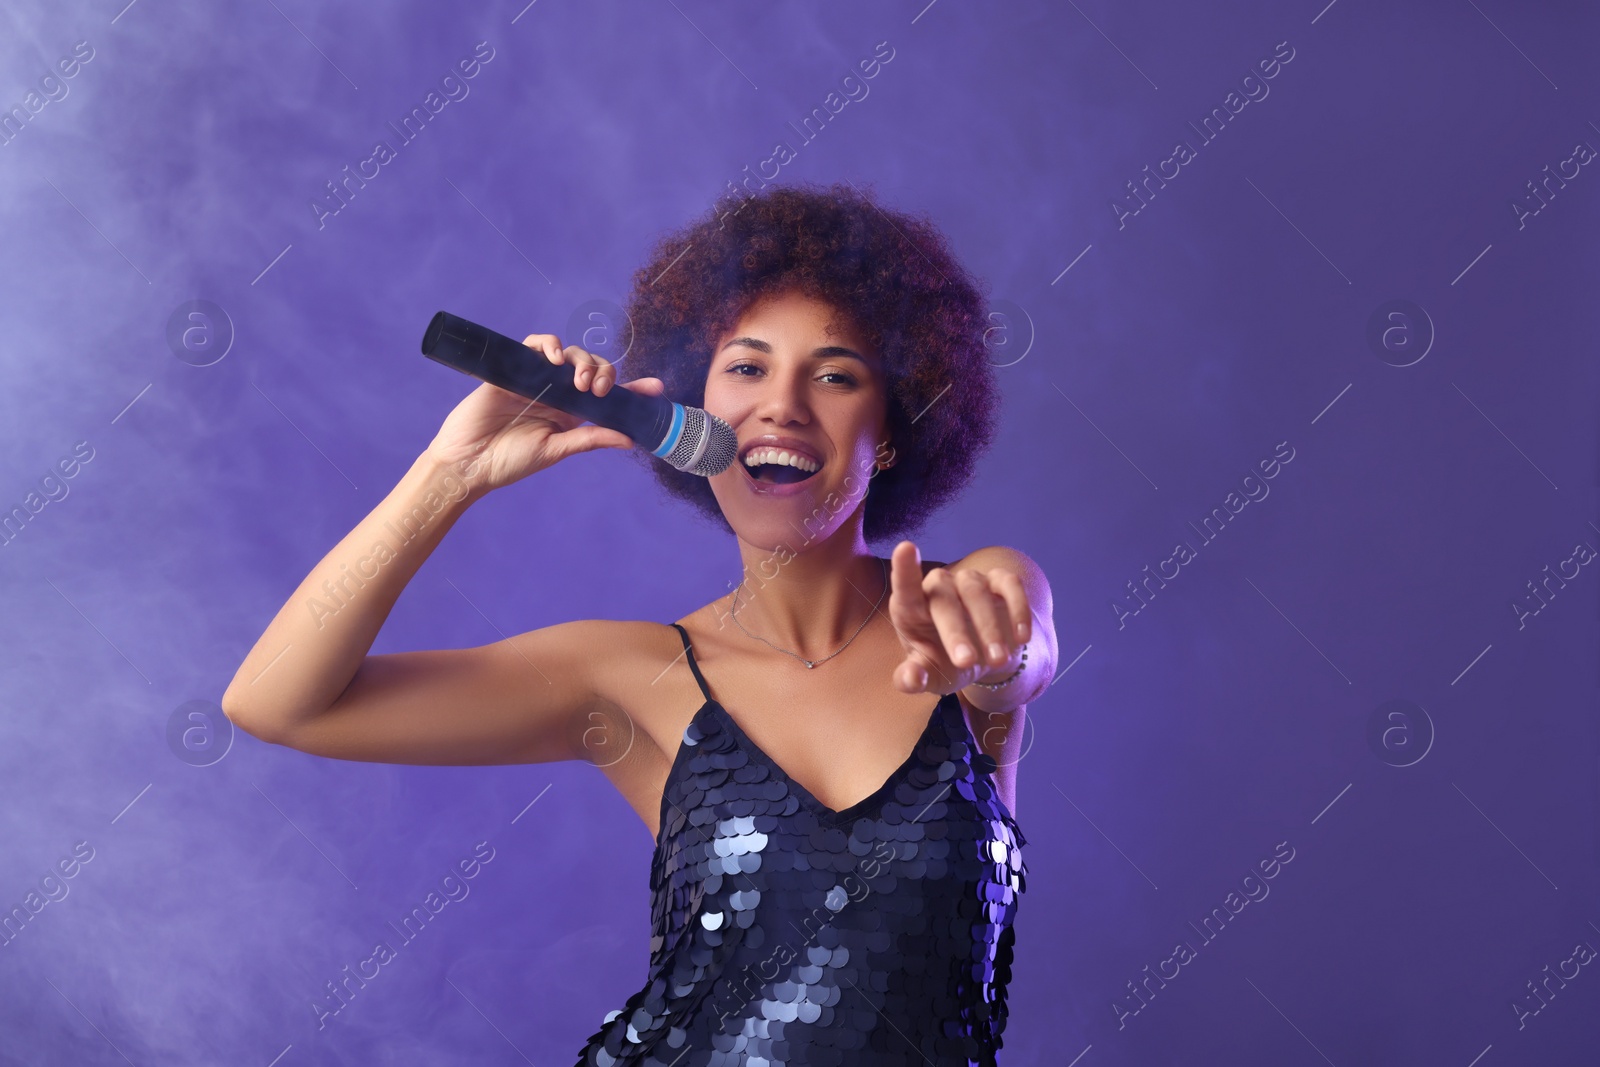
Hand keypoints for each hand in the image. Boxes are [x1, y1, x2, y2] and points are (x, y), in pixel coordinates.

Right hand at [424, 334, 663, 495]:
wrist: (467, 463)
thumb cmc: (509, 462)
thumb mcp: (555, 451)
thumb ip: (590, 439)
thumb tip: (630, 439)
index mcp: (571, 414)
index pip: (608, 396)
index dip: (633, 388)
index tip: (657, 388)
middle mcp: (557, 393)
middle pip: (592, 368)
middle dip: (605, 373)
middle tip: (602, 391)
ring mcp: (535, 379)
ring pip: (568, 354)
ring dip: (582, 360)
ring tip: (582, 381)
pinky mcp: (513, 369)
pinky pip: (535, 345)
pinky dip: (548, 345)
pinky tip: (554, 359)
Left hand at [887, 540, 1032, 695]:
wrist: (982, 656)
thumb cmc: (945, 662)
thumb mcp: (929, 676)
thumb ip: (914, 678)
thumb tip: (909, 679)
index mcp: (911, 608)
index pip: (905, 587)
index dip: (905, 568)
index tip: (906, 548)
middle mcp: (938, 587)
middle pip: (943, 598)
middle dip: (955, 631)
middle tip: (966, 662)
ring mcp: (969, 581)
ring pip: (976, 592)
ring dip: (988, 627)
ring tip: (998, 660)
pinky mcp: (1000, 582)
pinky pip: (1011, 586)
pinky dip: (1018, 610)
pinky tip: (1022, 638)